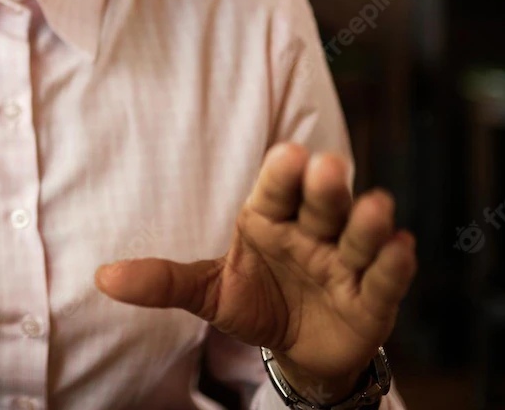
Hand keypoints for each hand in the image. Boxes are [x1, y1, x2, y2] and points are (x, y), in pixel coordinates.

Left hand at [96, 143, 415, 401]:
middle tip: (328, 166)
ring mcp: (345, 264)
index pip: (275, 190)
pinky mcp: (372, 300)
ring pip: (358, 237)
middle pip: (320, 205)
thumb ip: (162, 282)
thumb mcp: (208, 291)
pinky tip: (401, 247)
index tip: (288, 153)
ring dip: (367, 222)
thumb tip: (102, 277)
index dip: (282, 174)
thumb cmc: (255, 302)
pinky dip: (394, 264)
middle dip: (326, 188)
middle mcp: (311, 233)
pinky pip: (384, 280)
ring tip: (374, 207)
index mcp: (268, 219)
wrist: (299, 350)